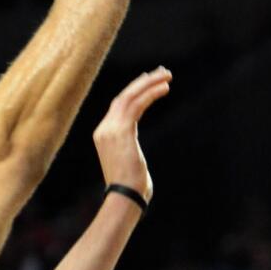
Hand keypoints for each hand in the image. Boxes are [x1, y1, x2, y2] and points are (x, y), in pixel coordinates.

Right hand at [93, 68, 170, 204]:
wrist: (126, 197)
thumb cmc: (132, 188)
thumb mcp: (129, 163)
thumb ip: (130, 152)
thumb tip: (136, 159)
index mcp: (103, 135)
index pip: (118, 106)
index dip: (134, 92)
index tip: (149, 83)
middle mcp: (104, 129)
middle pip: (123, 97)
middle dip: (143, 82)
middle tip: (161, 72)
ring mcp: (110, 129)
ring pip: (130, 96)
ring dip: (149, 83)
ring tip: (167, 75)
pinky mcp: (122, 131)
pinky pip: (137, 104)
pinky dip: (151, 94)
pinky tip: (165, 88)